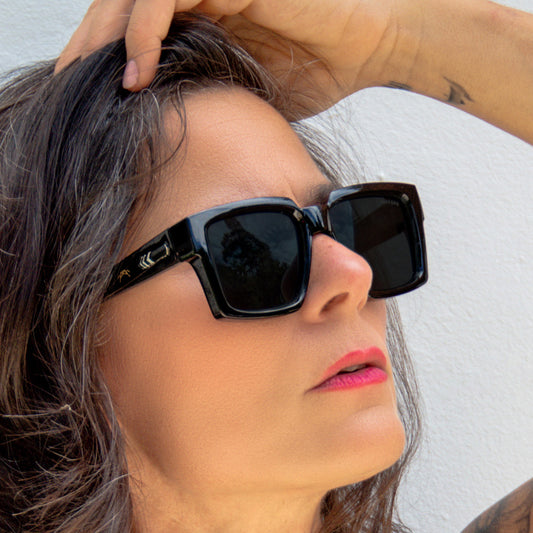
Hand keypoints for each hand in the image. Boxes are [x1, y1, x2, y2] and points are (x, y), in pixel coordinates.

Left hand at [55, 0, 397, 111]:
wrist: (368, 46)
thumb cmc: (316, 70)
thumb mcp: (249, 95)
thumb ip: (210, 98)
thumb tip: (178, 131)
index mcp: (201, 18)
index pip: (134, 29)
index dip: (103, 57)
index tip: (83, 97)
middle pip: (120, 8)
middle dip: (88, 47)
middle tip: (67, 87)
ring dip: (104, 38)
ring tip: (87, 81)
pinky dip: (144, 32)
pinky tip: (137, 72)